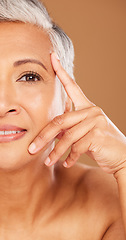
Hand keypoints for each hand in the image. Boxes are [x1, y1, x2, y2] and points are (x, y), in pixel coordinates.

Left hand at [28, 52, 125, 174]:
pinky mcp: (98, 134)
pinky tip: (66, 163)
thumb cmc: (100, 144)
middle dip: (44, 137)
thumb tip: (50, 133)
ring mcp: (96, 121)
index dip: (61, 72)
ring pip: (67, 136)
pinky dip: (69, 157)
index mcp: (87, 107)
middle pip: (60, 121)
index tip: (52, 57)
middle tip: (32, 149)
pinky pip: (77, 146)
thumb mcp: (83, 134)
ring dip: (55, 152)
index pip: (72, 87)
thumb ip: (69, 129)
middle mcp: (92, 110)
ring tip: (48, 162)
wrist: (121, 157)